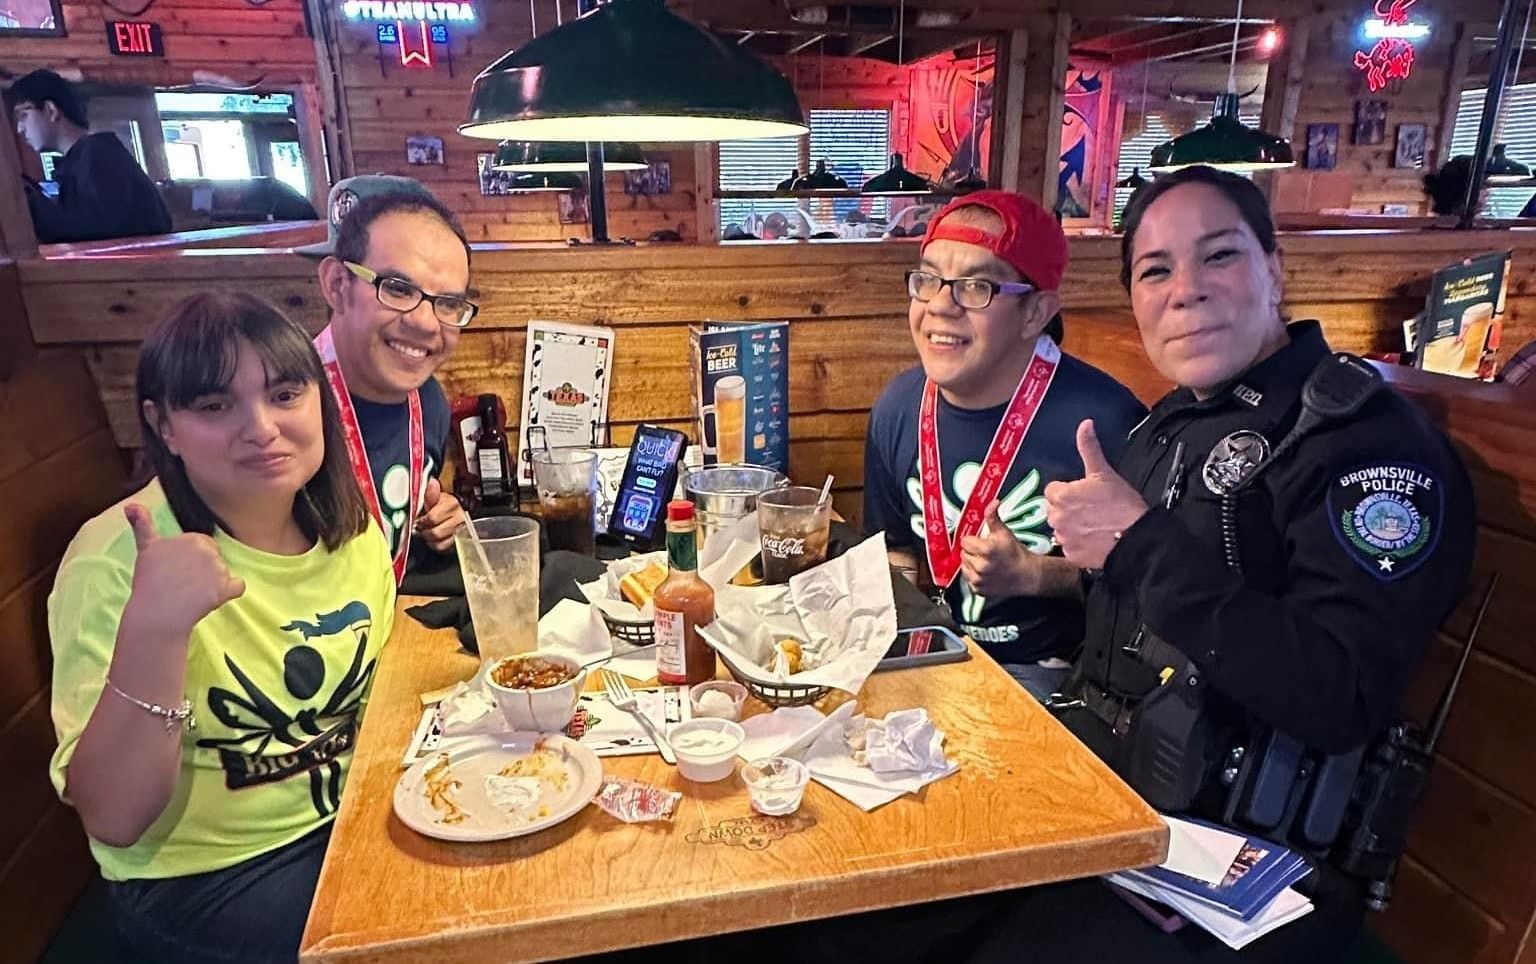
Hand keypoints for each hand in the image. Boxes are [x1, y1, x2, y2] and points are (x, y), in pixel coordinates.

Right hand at [124, 503, 244, 635]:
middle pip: (215, 558)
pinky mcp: (225, 588)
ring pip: (224, 574)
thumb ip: (142, 524)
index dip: (190, 559)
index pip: (202, 545)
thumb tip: (131, 505)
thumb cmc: (149, 581)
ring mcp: (218, 569)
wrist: (156, 612)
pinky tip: (211, 599)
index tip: (176, 570)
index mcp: (192, 538)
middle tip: (182, 583)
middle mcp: (208, 550)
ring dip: (212, 583)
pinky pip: (238, 586)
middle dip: (203, 569)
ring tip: (189, 593)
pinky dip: (229, 592)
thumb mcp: (146, 549)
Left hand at [414, 478, 464, 551]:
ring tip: (428, 532)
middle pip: (435, 532)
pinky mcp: (459, 542)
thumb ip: (431, 493)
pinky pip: (442, 548)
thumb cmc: (442, 506)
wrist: (454, 514)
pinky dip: (435, 545)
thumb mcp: (435, 498)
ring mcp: (461, 531)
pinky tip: (434, 538)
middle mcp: (459, 518)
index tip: (419, 519)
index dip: (422, 521)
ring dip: (429, 538)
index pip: (432, 518)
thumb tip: (432, 482)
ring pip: (438, 542)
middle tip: (422, 527)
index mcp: (452, 504)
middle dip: (425, 531)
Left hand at [960, 500, 1044, 597]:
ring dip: (971, 563)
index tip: (983, 542)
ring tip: (986, 562)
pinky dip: (974, 575)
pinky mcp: (979, 590)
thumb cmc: (1016, 553)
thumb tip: (992, 502)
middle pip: (963, 553)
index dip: (974, 540)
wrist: (1028, 575)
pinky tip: (986, 572)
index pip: (965, 541)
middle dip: (972, 551)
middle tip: (986, 552)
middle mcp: (980, 566)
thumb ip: (993, 517)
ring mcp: (979, 580)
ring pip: (964, 566)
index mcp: (985, 550)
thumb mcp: (1004, 533)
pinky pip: (968, 579)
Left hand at [1044, 420, 1149, 569]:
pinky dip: (1078, 545)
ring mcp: (1063, 539)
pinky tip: (1094, 540)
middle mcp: (1056, 518)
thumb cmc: (1121, 504)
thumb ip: (1089, 448)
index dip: (1069, 491)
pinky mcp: (1071, 556)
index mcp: (1060, 496)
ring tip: (1093, 525)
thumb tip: (1085, 423)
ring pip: (1060, 529)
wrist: (1136, 537)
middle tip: (1090, 510)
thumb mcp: (1104, 472)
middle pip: (1054, 510)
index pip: (1053, 490)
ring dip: (1071, 527)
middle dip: (1067, 509)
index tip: (1085, 495)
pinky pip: (1069, 548)